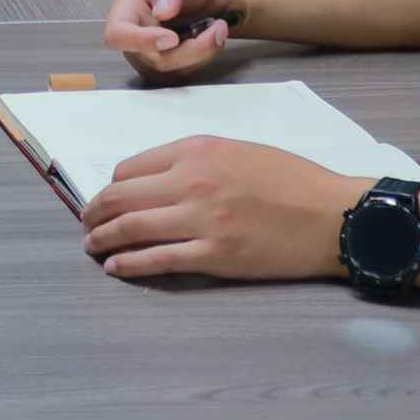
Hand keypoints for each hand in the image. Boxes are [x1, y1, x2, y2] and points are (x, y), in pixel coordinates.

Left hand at [80, 137, 367, 281]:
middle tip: (86, 224)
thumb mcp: (237, 150)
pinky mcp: (215, 256)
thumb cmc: (291, 180)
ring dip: (102, 240)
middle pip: (121, 197)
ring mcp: (201, 220)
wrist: (333, 215)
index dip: (112, 187)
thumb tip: (152, 180)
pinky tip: (116, 268)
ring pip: (131, 229)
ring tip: (92, 246)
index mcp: (196, 151)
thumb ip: (194, 160)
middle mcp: (191, 181)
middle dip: (94, 213)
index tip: (107, 199)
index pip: (130, 169)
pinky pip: (158, 260)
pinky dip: (129, 265)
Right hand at [104, 0, 235, 78]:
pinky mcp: (170, 62)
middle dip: (189, 50)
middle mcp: (135, 34)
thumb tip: (162, 10)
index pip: (118, 34)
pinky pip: (186, 70)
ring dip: (202, 53)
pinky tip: (214, 37)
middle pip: (151, 58)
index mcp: (127, 7)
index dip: (140, 42)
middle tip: (216, 30)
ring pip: (172, 69)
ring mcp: (151, 51)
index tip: (172, 38)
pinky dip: (206, 56)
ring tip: (219, 28)